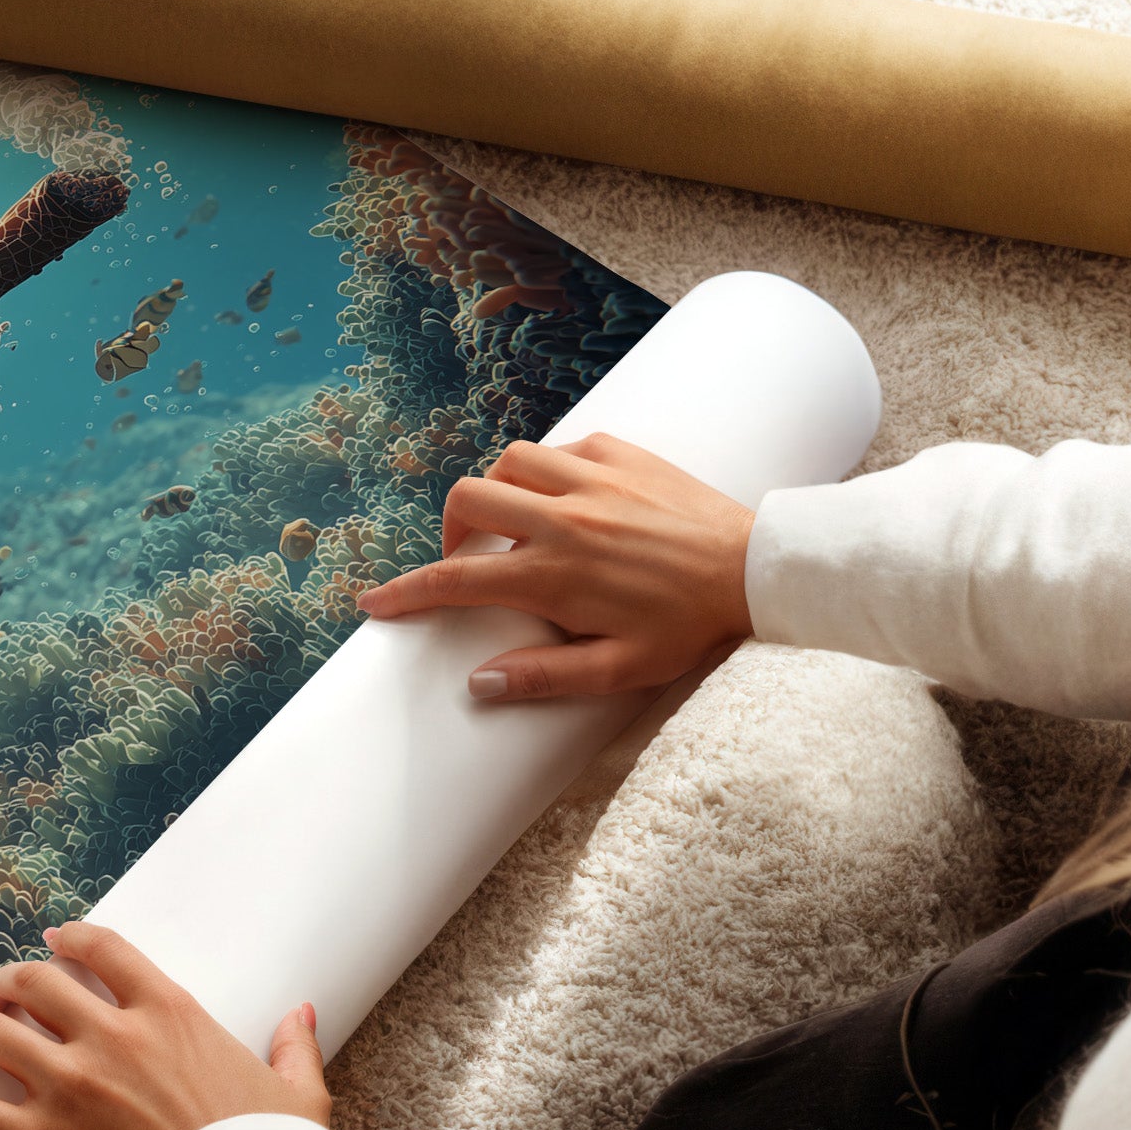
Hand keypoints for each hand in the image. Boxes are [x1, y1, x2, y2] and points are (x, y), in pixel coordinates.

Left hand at [0, 922, 327, 1129]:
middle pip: (35, 984)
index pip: (103, 951)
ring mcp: (70, 1087)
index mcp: (168, 1013)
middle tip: (0, 993)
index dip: (69, 941)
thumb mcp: (296, 1092)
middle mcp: (110, 1037)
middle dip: (10, 982)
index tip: (53, 942)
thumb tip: (302, 1013)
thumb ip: (292, 1045)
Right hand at [356, 433, 753, 701]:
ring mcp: (591, 479)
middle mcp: (562, 518)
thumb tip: (479, 683)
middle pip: (467, 501)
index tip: (375, 601)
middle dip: (449, 530)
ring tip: (514, 522)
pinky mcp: (621, 453)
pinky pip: (561, 447)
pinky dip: (548, 469)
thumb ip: (545, 676)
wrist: (756, 569)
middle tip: (468, 559)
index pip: (455, 580)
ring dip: (497, 491)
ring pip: (508, 462)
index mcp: (554, 574)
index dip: (405, 592)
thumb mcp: (620, 669)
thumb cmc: (689, 626)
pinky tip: (566, 496)